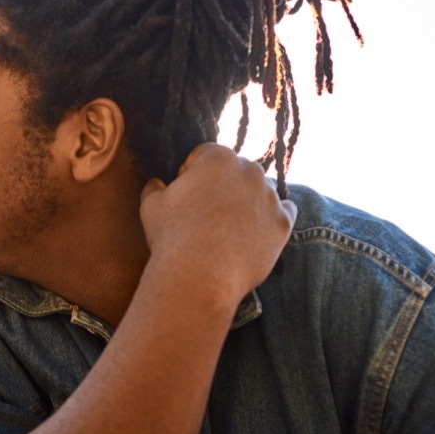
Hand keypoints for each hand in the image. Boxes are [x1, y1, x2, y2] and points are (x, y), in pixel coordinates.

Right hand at [139, 143, 296, 305]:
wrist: (200, 278)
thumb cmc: (172, 238)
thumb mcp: (151, 206)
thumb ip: (154, 187)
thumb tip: (156, 183)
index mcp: (217, 157)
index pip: (205, 155)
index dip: (192, 174)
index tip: (185, 196)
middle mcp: (249, 170)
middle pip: (236, 171)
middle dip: (223, 187)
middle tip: (207, 215)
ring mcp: (270, 196)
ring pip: (260, 192)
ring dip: (247, 203)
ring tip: (228, 231)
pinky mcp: (283, 223)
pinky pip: (283, 212)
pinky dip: (271, 219)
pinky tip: (254, 233)